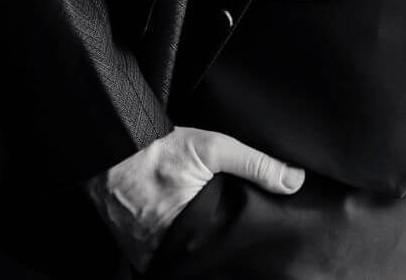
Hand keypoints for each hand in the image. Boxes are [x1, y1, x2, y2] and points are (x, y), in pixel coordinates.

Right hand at [85, 126, 305, 270]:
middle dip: (214, 248)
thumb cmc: (158, 149)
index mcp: (185, 227)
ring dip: (191, 248)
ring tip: (204, 232)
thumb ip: (256, 165)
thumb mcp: (214, 148)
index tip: (244, 241)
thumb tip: (294, 182)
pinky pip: (157, 256)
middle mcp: (162, 245)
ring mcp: (143, 250)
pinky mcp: (131, 247)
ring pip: (178, 258)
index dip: (233, 247)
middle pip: (199, 256)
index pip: (218, 251)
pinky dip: (170, 247)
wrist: (111, 145)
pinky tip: (181, 232)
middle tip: (224, 233)